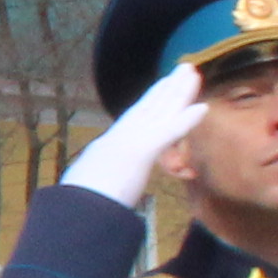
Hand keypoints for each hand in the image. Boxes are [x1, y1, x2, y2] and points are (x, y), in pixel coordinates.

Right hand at [57, 60, 210, 204]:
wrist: (73, 210)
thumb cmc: (80, 203)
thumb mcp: (88, 185)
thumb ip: (95, 179)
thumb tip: (89, 185)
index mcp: (110, 144)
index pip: (137, 117)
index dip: (153, 99)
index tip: (165, 84)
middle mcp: (121, 136)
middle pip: (151, 107)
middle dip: (169, 88)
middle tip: (186, 68)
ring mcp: (130, 141)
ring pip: (161, 112)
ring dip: (180, 92)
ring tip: (195, 73)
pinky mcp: (140, 152)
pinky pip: (168, 133)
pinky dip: (185, 120)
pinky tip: (203, 108)